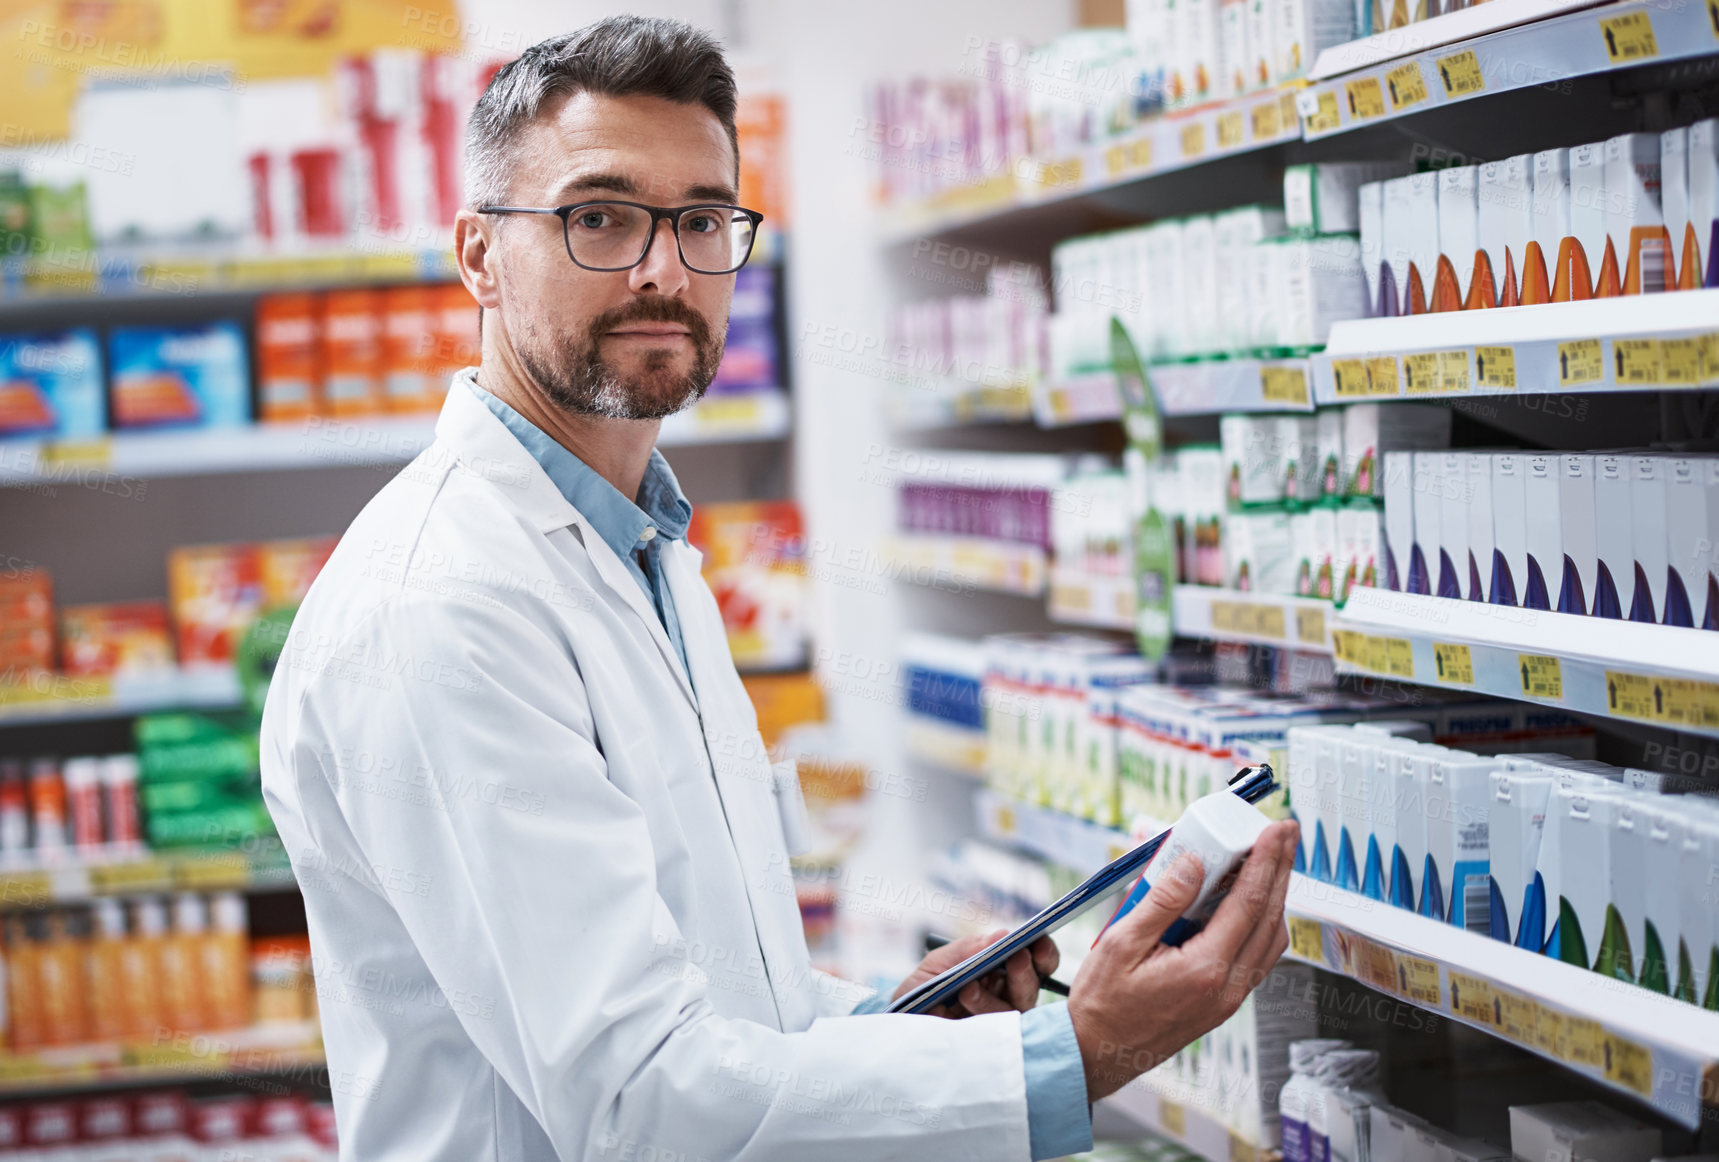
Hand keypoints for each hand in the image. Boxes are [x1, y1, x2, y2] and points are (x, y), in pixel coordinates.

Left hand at [890, 930, 1059, 1018]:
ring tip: (967, 989)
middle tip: (1016, 959)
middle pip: (1031, 986)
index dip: (1044, 952)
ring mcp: (1002, 1024)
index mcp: (1000, 972)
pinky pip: (996, 1035)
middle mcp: (1008, 997)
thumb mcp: (936, 966)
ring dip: (993, 999)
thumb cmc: (921, 993)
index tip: (1039, 943)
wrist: (900, 1031)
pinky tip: (962, 1012)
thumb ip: (965, 950)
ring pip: (1014, 1013)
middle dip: (1024, 973)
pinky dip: (979, 1020)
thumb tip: (1001, 934)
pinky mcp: (990, 1047)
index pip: (1036, 960)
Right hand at [1068, 819, 1298, 1100]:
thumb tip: (1193, 864)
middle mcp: (1227, 986)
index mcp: (1204, 969)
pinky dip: (1262, 922)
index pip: (1248, 904)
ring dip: (1276, 896)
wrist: (1098, 1053)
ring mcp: (1229, 997)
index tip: (1275, 830)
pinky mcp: (1223, 1002)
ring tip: (1271, 861)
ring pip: (1270, 939)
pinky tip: (1249, 903)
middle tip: (1285, 834)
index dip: (1266, 861)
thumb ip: (1161, 902)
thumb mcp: (1121, 943)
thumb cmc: (1104, 1004)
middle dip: (1281, 870)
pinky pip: (1258, 956)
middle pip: (1270, 917)